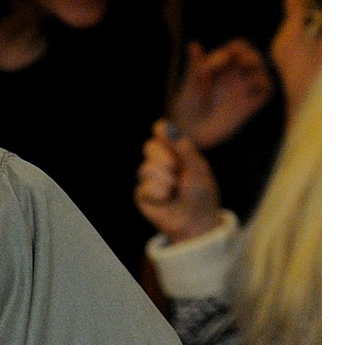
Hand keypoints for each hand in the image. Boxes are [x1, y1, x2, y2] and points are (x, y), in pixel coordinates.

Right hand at [135, 120, 223, 243]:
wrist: (196, 220)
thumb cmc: (201, 194)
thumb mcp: (197, 167)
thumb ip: (181, 147)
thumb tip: (161, 124)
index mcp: (175, 154)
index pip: (162, 135)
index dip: (163, 135)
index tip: (166, 136)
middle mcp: (160, 164)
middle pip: (149, 147)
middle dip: (164, 158)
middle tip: (176, 170)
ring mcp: (149, 179)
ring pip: (146, 167)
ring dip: (165, 179)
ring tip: (174, 189)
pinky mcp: (142, 195)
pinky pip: (144, 186)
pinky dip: (159, 193)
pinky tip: (166, 199)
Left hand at [167, 38, 271, 148]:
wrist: (192, 132)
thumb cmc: (188, 108)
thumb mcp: (191, 85)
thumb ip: (196, 66)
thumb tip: (193, 44)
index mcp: (223, 67)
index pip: (237, 47)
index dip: (228, 50)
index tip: (211, 64)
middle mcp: (237, 76)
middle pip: (253, 55)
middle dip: (246, 54)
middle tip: (231, 63)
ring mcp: (245, 89)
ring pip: (262, 69)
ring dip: (255, 65)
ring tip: (241, 70)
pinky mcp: (251, 104)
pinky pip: (266, 89)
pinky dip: (262, 83)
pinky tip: (247, 87)